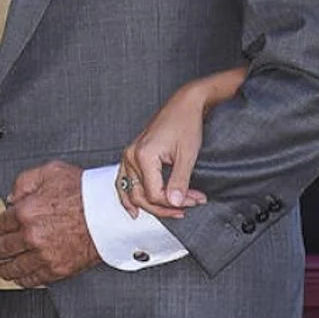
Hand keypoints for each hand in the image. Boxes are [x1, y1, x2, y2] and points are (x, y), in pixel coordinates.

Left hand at [0, 161, 100, 286]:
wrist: (111, 213)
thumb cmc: (87, 192)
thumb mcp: (53, 171)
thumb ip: (25, 181)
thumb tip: (11, 197)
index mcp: (26, 211)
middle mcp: (30, 235)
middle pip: (1, 249)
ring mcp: (43, 254)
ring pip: (13, 267)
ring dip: (5, 268)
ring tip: (4, 267)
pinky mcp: (56, 268)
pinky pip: (31, 279)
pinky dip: (23, 279)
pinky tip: (21, 276)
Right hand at [118, 79, 225, 219]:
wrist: (185, 103)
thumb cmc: (187, 123)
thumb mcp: (188, 154)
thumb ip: (180, 181)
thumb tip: (175, 204)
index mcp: (143, 156)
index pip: (155, 194)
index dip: (175, 202)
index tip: (194, 201)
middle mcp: (131, 156)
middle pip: (142, 196)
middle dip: (165, 206)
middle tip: (186, 209)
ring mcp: (129, 154)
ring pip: (130, 191)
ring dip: (148, 205)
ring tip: (165, 214)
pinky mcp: (133, 153)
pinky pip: (124, 180)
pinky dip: (128, 195)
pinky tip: (133, 208)